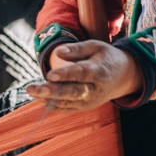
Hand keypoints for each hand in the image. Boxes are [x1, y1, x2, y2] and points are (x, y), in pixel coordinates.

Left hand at [26, 40, 142, 110]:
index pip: (81, 74)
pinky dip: (53, 105)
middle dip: (52, 91)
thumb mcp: (95, 47)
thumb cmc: (105, 58)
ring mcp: (90, 101)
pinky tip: (39, 98)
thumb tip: (58, 53)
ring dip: (48, 98)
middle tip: (33, 89)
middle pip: (73, 92)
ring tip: (31, 91)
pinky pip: (68, 108)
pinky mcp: (85, 107)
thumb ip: (77, 49)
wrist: (123, 77)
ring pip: (68, 102)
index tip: (50, 74)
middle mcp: (95, 90)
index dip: (66, 74)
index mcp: (100, 72)